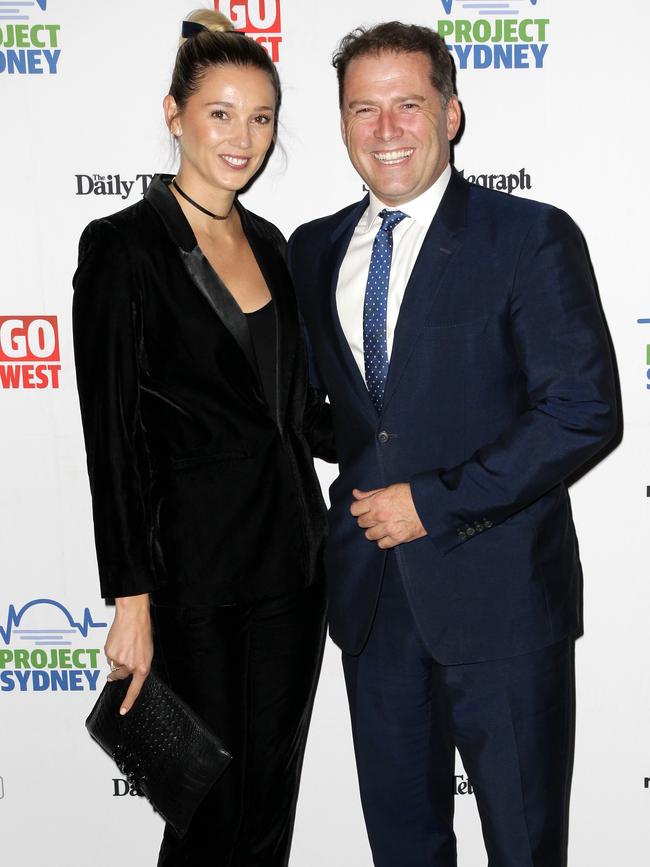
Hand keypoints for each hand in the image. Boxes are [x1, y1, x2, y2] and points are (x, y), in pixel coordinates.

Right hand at [104, 593, 152, 714]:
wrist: (133, 616)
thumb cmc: (142, 631)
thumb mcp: (147, 651)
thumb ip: (138, 664)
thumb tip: (126, 671)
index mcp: (143, 667)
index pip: (135, 690)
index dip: (128, 701)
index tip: (123, 711)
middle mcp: (130, 666)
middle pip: (120, 676)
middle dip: (119, 671)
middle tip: (124, 657)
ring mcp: (119, 660)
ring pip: (113, 665)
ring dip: (116, 658)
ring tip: (124, 644)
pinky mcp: (109, 653)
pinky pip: (108, 657)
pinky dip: (111, 651)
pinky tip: (118, 641)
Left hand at [350, 483, 426, 548]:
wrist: (430, 504)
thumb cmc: (412, 494)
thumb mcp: (389, 489)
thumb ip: (371, 493)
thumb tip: (356, 494)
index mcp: (377, 501)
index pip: (354, 510)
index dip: (358, 509)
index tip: (364, 510)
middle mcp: (380, 515)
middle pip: (361, 523)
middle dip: (367, 520)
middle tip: (376, 517)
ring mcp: (388, 528)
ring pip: (369, 535)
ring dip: (374, 531)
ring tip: (383, 526)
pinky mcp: (398, 538)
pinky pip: (382, 544)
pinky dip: (384, 540)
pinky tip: (389, 534)